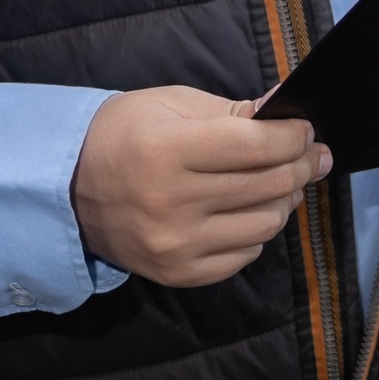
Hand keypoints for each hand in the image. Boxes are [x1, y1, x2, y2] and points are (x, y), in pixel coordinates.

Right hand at [71, 87, 330, 286]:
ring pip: (265, 224)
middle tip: (311, 153)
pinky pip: (243, 256)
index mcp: (168, 150)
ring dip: (283, 200)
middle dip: (301, 164)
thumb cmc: (124, 133)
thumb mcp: (173, 105)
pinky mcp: (177, 274)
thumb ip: (233, 112)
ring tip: (280, 181)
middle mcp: (172, 203)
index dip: (293, 137)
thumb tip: (283, 111)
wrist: (68, 187)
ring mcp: (175, 245)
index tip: (304, 129)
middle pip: (268, 185)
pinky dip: (256, 232)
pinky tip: (248, 211)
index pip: (257, 147)